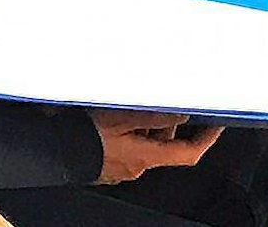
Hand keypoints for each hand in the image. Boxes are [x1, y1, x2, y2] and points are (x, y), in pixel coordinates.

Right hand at [91, 110, 221, 183]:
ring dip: (142, 126)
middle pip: (163, 145)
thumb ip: (155, 116)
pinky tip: (111, 118)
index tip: (216, 126)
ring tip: (129, 103)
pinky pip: (124, 147)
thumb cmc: (84, 135)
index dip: (206, 140)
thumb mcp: (122, 117)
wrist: (52, 150)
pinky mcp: (105, 164)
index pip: (189, 153)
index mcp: (146, 156)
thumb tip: (181, 114)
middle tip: (161, 100)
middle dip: (166, 123)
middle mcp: (137, 166)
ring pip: (142, 143)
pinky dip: (126, 132)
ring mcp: (121, 167)